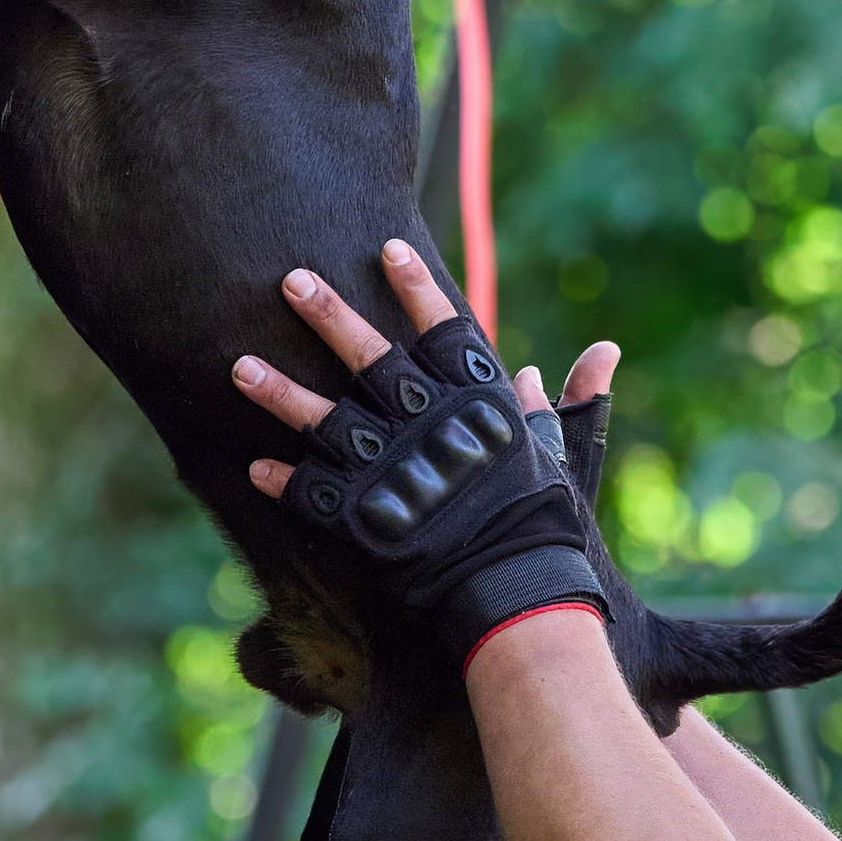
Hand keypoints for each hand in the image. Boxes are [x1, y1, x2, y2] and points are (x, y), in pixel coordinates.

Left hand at [235, 241, 616, 666]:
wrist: (520, 592)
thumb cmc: (545, 521)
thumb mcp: (563, 454)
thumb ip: (573, 403)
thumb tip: (603, 353)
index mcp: (477, 405)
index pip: (445, 329)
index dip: (418, 288)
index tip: (388, 248)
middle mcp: (429, 425)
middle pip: (370, 358)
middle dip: (329, 316)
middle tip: (292, 279)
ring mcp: (393, 469)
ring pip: (325, 420)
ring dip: (280, 392)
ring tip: (238, 365)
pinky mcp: (367, 516)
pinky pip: (314, 493)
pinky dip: (285, 482)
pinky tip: (253, 467)